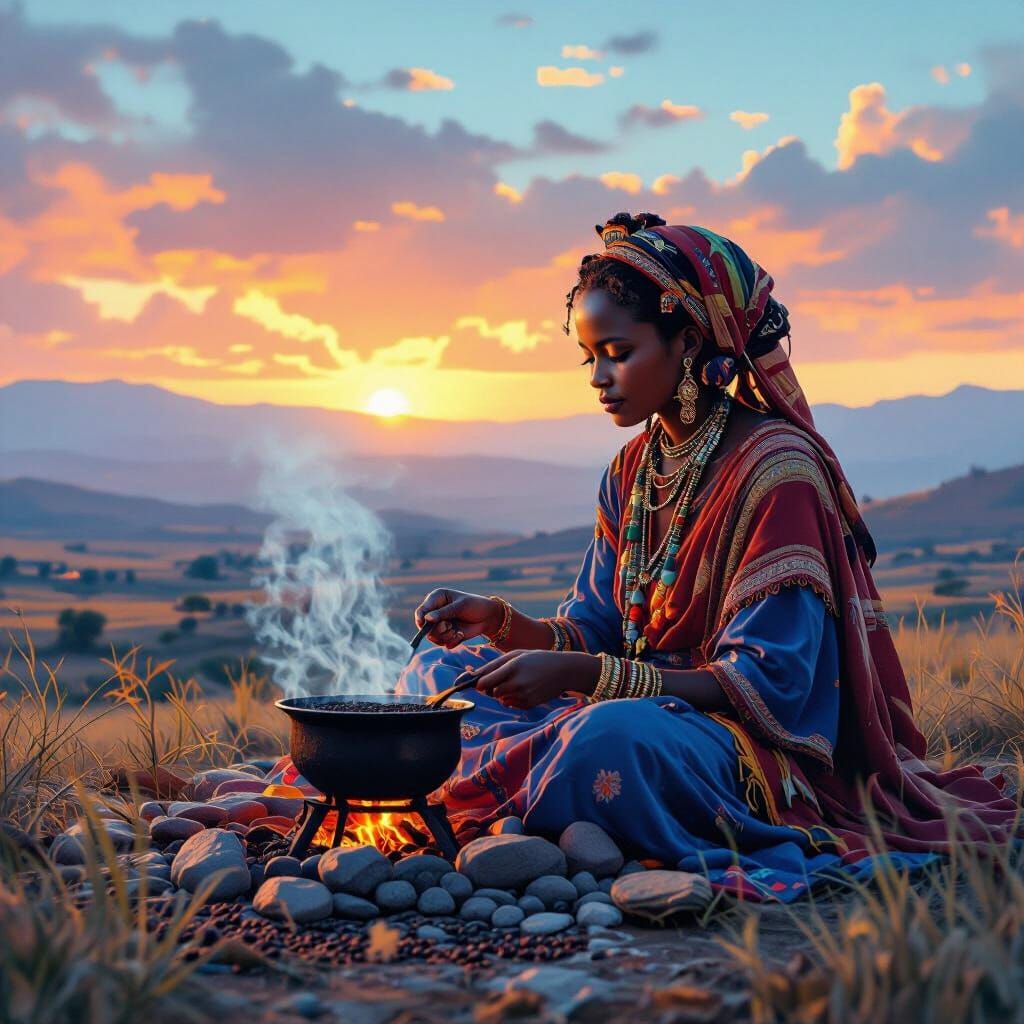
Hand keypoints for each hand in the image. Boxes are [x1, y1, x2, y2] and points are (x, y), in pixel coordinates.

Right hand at [414, 589, 500, 649]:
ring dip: (445, 636)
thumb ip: (443, 613)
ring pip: (433, 637)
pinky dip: (452, 641)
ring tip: (456, 632)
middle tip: (449, 626)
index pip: (422, 610)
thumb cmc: (475, 606)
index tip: (422, 624)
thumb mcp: (460, 606)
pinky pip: (443, 643)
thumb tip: (427, 619)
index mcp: (436, 599)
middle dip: (438, 629)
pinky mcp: (447, 635)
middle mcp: (436, 612)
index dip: (420, 618)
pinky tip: (460, 635)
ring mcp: (441, 624)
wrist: (489, 617)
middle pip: (426, 627)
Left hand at [467, 650, 596, 708]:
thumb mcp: (516, 655)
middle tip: (503, 678)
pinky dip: (513, 698)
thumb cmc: (537, 659)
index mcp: (512, 667)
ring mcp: (524, 695)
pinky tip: (525, 688)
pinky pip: (511, 704)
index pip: (485, 682)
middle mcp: (517, 683)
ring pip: (501, 699)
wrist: (564, 671)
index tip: (479, 682)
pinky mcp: (529, 704)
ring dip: (503, 692)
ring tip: (517, 681)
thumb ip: (493, 665)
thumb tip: (471, 675)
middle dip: (492, 687)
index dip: (479, 684)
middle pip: (492, 692)